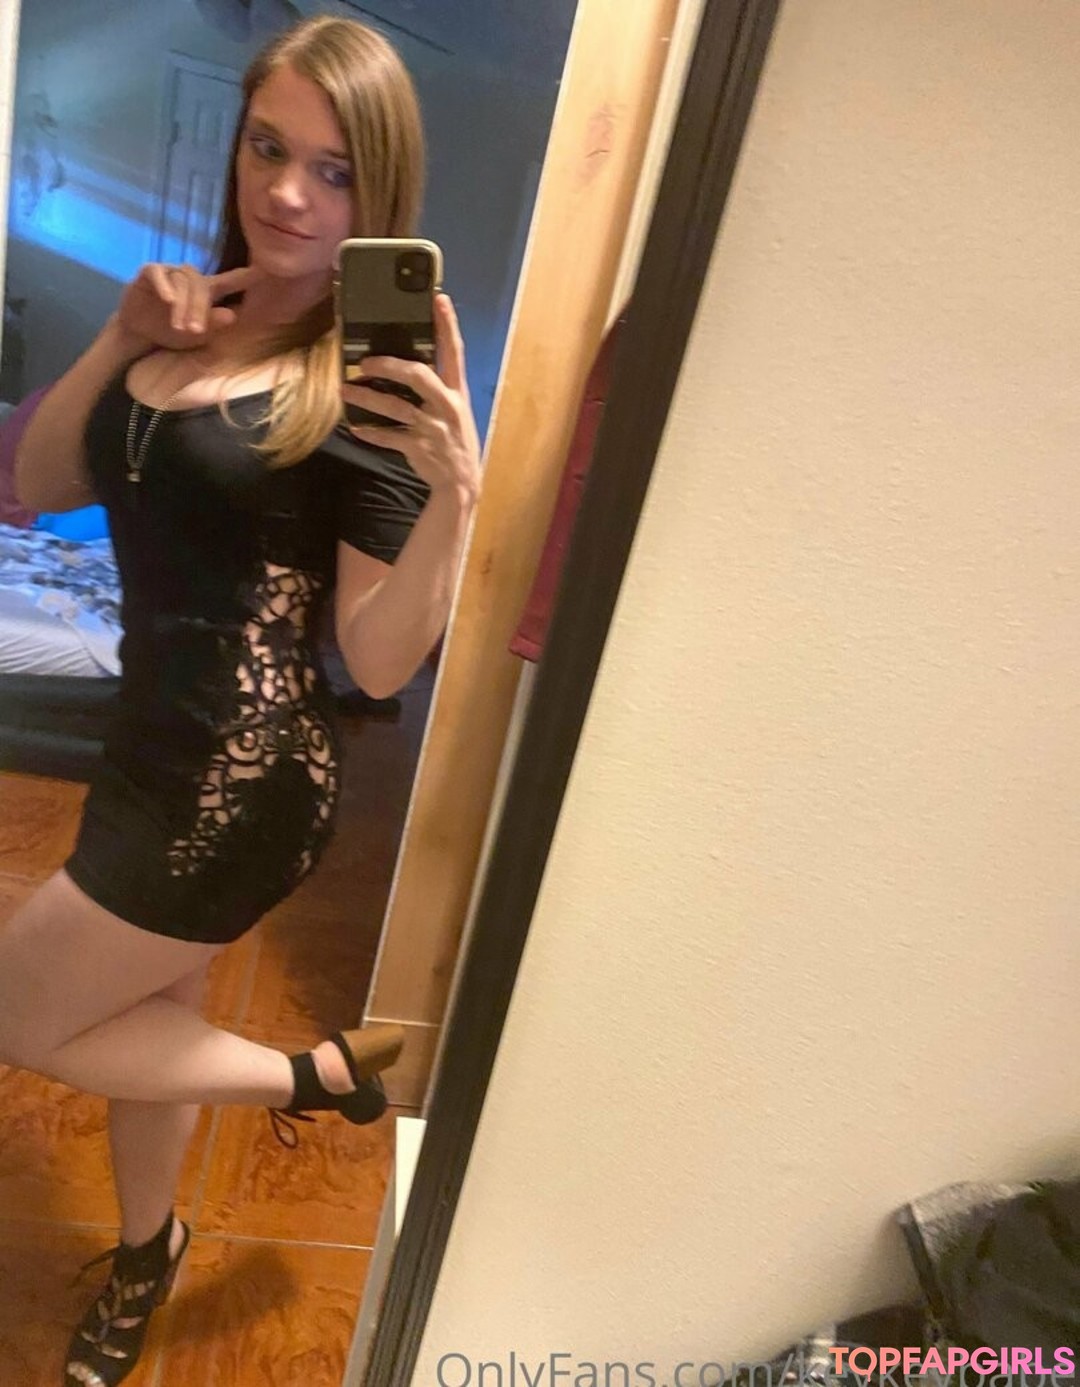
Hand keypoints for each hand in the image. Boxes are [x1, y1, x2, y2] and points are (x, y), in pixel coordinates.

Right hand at [116, 263, 261, 354]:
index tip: (267, 270)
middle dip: (199, 310)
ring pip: (181, 283)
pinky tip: (167, 300)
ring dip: (182, 306)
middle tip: (194, 331)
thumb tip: (231, 316)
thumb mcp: (195, 336)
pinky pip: (158, 273)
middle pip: (201, 286)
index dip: (248, 275)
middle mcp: (191, 277)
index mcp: (208, 290)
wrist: (139, 333)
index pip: (232, 280)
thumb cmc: (172, 332)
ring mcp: (170, 272)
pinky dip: (163, 285)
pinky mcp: (149, 272)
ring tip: (179, 327)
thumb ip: (213, 326)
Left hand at [342, 293, 481, 502]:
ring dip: (368, 398)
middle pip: (418, 375)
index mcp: (456, 392)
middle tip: (364, 362)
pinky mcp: (420, 448)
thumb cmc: (453, 440)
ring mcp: (433, 428)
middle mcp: (447, 406)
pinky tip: (356, 427)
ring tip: (345, 391)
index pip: (455, 352)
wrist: (461, 483)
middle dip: (389, 365)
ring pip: (396, 407)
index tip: (439, 300)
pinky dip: (371, 433)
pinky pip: (390, 437)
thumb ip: (436, 388)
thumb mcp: (454, 411)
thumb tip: (404, 365)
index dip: (448, 325)